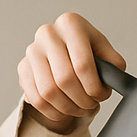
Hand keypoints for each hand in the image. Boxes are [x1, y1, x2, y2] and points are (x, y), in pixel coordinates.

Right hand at [17, 12, 125, 132]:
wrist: (64, 49)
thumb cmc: (87, 50)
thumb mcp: (105, 51)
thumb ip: (113, 64)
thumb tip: (114, 79)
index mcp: (71, 24)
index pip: (83, 64)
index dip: (94, 87)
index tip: (101, 95)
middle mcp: (48, 34)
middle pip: (65, 79)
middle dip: (82, 100)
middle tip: (92, 105)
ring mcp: (32, 51)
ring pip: (49, 92)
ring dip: (68, 108)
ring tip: (80, 108)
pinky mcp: (22, 68)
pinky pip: (36, 99)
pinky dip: (53, 111)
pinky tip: (65, 111)